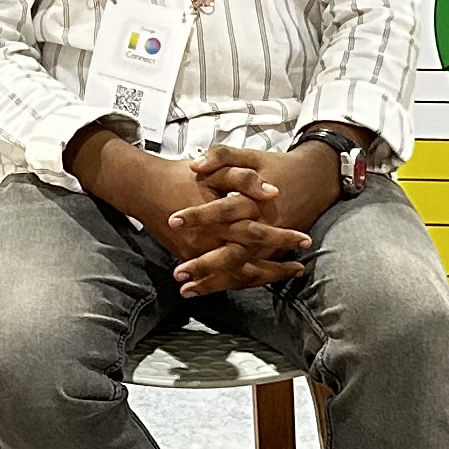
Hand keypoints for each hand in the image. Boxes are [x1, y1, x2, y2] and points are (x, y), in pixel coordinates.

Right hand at [69, 130, 312, 294]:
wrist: (144, 188)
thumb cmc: (183, 175)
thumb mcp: (216, 168)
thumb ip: (245, 179)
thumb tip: (272, 192)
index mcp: (218, 218)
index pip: (257, 233)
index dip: (282, 238)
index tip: (304, 240)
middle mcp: (208, 241)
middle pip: (249, 264)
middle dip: (276, 268)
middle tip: (300, 268)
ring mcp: (197, 254)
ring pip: (234, 276)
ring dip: (262, 278)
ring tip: (285, 275)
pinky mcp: (189, 257)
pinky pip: (218, 276)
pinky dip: (238, 281)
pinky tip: (257, 278)